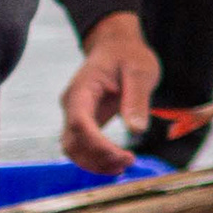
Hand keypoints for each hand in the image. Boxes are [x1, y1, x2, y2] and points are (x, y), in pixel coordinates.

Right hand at [57, 12, 156, 172]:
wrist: (116, 46)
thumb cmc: (128, 55)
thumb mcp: (140, 71)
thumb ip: (137, 99)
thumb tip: (136, 130)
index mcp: (83, 88)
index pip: (80, 122)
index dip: (96, 144)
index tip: (120, 155)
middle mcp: (72, 103)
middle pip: (72, 141)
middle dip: (97, 158)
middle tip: (128, 162)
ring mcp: (74, 113)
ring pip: (73, 148)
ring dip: (95, 163)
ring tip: (124, 166)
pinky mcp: (83, 121)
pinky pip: (81, 146)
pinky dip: (96, 159)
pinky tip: (116, 163)